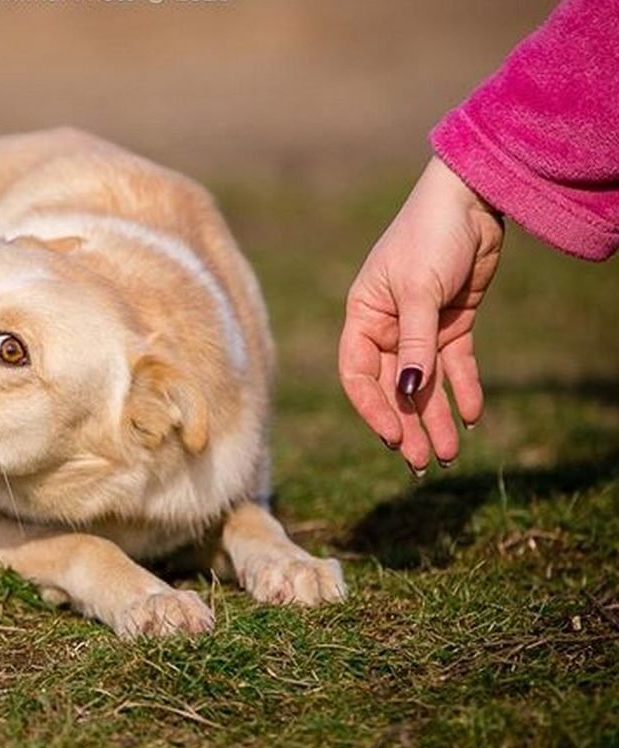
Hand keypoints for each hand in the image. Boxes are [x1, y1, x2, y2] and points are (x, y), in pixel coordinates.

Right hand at [338, 156, 503, 473]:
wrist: (472, 200)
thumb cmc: (430, 235)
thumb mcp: (420, 291)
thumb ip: (416, 343)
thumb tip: (408, 393)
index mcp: (363, 316)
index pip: (358, 375)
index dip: (373, 409)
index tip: (394, 437)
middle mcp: (387, 327)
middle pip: (392, 388)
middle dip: (408, 425)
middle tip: (423, 462)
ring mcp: (420, 327)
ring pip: (424, 384)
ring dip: (435, 418)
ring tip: (448, 454)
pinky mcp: (452, 322)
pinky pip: (455, 366)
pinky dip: (463, 390)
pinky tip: (473, 417)